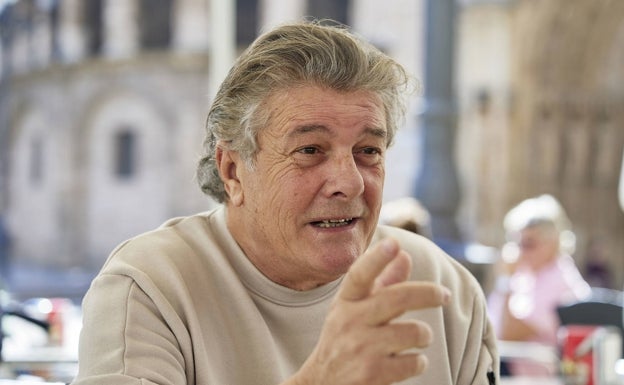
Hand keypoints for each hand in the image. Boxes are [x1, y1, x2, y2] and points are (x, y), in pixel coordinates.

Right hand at [289, 238, 450, 384]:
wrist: (322, 384)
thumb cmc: (345, 339)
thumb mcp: (355, 309)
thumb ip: (382, 283)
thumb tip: (404, 255)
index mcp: (345, 302)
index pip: (359, 276)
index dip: (376, 259)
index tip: (393, 243)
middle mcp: (350, 321)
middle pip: (397, 298)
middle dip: (428, 293)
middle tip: (444, 295)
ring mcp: (361, 348)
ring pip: (414, 331)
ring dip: (423, 335)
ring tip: (418, 338)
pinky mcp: (373, 374)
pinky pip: (415, 361)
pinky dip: (418, 361)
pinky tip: (408, 362)